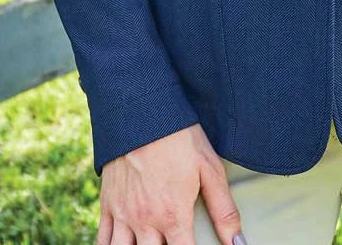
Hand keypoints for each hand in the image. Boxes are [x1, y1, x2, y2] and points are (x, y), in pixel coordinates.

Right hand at [97, 123, 247, 244]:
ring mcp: (123, 214)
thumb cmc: (181, 137)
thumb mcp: (210, 169)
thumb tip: (239, 244)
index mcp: (173, 216)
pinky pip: (103, 239)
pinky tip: (124, 244)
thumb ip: (224, 211)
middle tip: (172, 241)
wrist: (143, 110)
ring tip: (151, 243)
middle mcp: (145, 221)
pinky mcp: (108, 203)